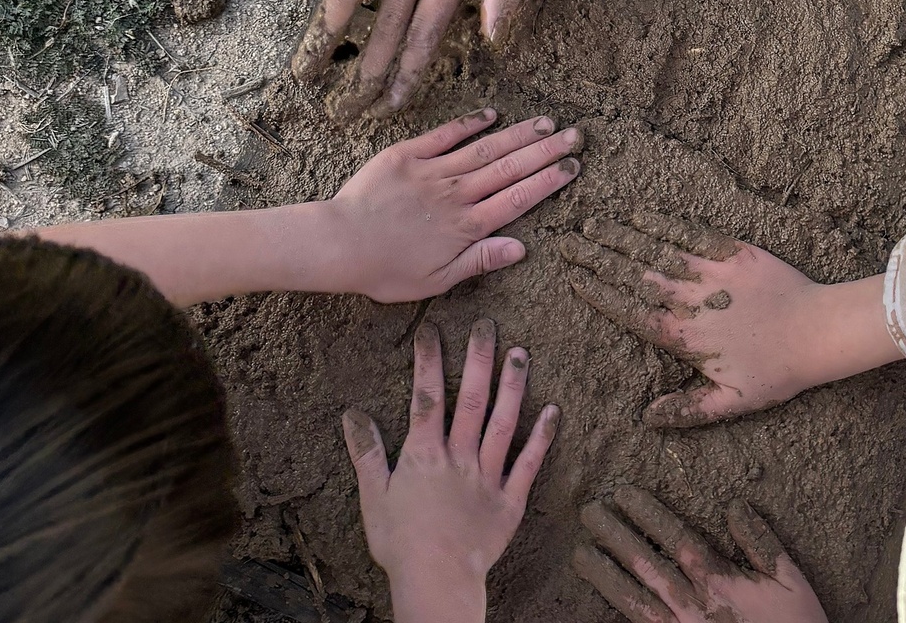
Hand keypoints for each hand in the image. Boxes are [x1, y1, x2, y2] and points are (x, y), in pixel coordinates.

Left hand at [325, 107, 581, 302]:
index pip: (518, 199)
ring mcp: (433, 172)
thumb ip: (480, 261)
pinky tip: (492, 114)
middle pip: (509, 169)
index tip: (572, 167)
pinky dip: (469, 124)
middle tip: (574, 136)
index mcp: (466, 227)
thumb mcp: (436, 281)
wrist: (338, 244)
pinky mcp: (407, 156)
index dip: (548, 182)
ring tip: (546, 122)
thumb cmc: (385, 270)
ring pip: (485, 149)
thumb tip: (521, 248)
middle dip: (545, 152)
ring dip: (518, 135)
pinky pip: (444, 135)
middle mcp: (456, 194)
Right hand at [341, 320, 559, 620]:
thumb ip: (367, 453)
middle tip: (487, 326)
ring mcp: (488, 476)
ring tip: (521, 353)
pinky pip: (528, 464)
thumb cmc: (400, 542)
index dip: (429, 362)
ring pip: (503, 423)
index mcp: (424, 455)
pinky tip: (553, 411)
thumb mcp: (374, 496)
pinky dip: (542, 437)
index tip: (433, 330)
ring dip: (513, 387)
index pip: (426, 398)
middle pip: (470, 400)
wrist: (436, 578)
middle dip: (478, 360)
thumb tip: (352, 415)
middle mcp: (458, 457)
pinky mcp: (510, 500)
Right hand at [559, 214, 900, 426]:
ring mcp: (708, 272)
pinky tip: (637, 214)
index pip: (627, 311)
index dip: (596, 293)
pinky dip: (660, 223)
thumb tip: (647, 418)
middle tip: (565, 244)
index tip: (573, 279)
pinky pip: (687, 233)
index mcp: (683, 336)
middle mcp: (688, 300)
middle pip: (630, 275)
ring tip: (590, 225)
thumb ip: (687, 410)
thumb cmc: (777, 371)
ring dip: (617, 236)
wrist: (820, 331)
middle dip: (594, 258)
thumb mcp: (731, 402)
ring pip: (652, 250)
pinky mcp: (732, 252)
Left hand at [574, 486, 827, 622]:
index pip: (675, 538)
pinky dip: (617, 613)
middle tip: (588, 511)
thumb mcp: (790, 582)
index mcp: (719, 582)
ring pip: (632, 599)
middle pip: (645, 564)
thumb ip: (762, 543)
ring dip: (604, 573)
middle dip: (614, 535)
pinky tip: (598, 599)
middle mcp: (692, 605)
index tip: (623, 493)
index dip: (647, 514)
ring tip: (580, 551)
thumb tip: (734, 505)